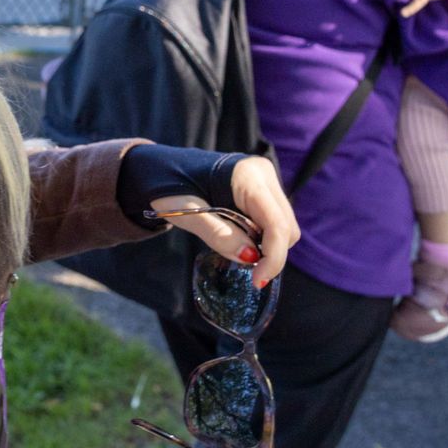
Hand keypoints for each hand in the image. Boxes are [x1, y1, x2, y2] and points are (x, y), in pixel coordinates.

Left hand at [149, 156, 298, 288]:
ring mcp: (265, 178)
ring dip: (267, 245)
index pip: (276, 223)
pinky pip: (274, 219)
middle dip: (270, 253)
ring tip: (235, 246)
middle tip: (243, 265)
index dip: (273, 257)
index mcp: (246, 176)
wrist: (161, 166)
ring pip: (284, 225)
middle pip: (286, 227)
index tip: (257, 281)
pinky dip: (262, 235)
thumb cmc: (169, 186)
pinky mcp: (262, 187)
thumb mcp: (186, 213)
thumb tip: (250, 256)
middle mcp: (263, 173)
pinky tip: (239, 236)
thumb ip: (218, 234)